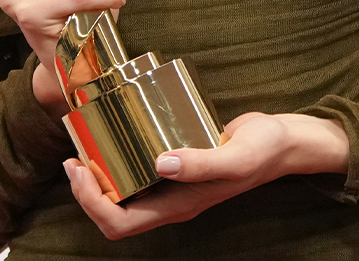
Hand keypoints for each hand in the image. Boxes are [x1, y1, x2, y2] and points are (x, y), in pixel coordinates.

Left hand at [63, 112, 349, 238]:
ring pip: (121, 195)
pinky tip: (112, 135)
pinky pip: (136, 173)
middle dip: (85, 192)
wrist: (285, 142)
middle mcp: (170, 201)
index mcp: (179, 206)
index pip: (120, 223)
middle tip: (73, 157)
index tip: (80, 169)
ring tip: (84, 146)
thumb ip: (201, 163)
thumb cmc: (263, 150)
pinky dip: (116, 161)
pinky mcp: (176, 166)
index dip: (92, 202)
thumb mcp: (236, 156)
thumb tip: (160, 164)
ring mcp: (172, 186)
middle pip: (113, 214)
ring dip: (97, 178)